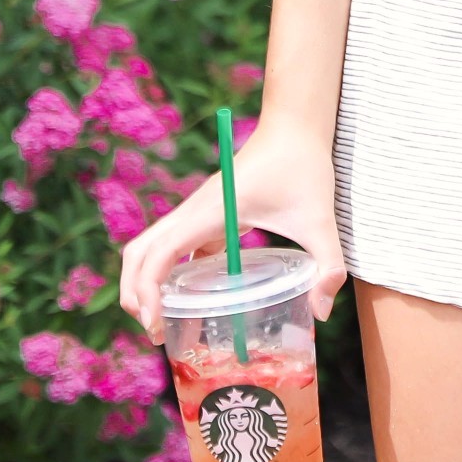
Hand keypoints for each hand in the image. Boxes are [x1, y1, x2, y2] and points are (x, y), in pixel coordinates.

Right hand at [118, 113, 344, 341]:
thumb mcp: (320, 220)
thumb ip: (328, 265)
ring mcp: (196, 212)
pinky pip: (175, 246)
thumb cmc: (303, 166)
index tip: (156, 327)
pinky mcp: (207, 214)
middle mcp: (193, 212)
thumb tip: (322, 314)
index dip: (147, 292)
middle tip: (155, 335)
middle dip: (134, 294)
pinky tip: (196, 301)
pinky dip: (171, 274)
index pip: (159, 254)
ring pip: (150, 248)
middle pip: (138, 253)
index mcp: (209, 213)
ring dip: (147, 284)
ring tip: (167, 326)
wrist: (295, 126)